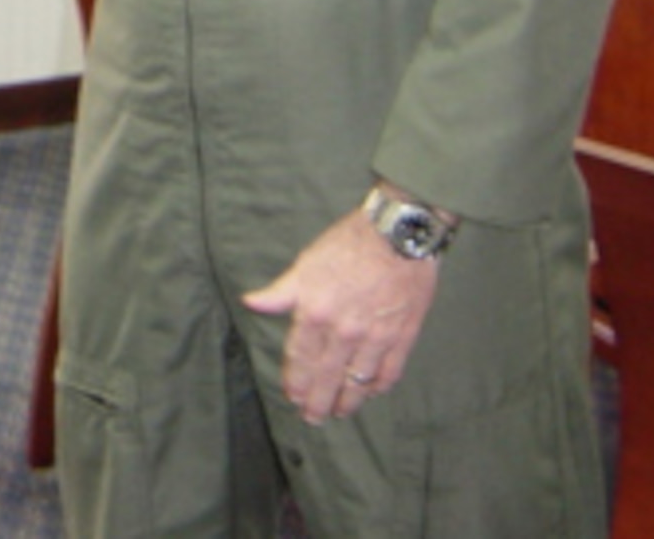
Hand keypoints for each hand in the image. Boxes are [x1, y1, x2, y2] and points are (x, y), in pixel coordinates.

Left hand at [240, 204, 440, 425]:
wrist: (398, 235)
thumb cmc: (347, 244)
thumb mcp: (306, 264)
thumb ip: (281, 292)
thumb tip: (251, 302)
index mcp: (315, 312)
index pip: (300, 358)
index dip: (295, 381)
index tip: (292, 397)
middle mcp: (343, 332)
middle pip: (326, 377)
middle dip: (317, 401)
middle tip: (312, 418)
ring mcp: (374, 338)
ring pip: (357, 382)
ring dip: (347, 401)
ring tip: (339, 412)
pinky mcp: (402, 337)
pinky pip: (388, 373)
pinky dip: (378, 387)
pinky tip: (371, 392)